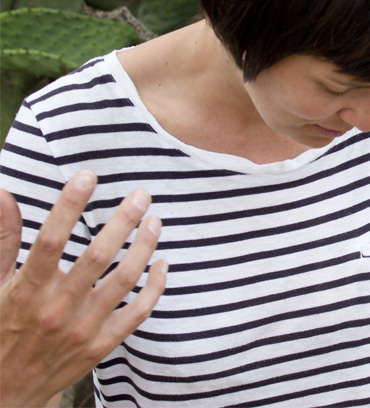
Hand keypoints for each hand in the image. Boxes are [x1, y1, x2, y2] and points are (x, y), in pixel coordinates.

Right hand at [0, 170, 166, 407]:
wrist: (6, 392)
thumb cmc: (0, 328)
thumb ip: (3, 240)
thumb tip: (4, 195)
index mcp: (27, 291)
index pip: (50, 240)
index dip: (70, 205)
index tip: (88, 176)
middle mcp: (56, 310)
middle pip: (97, 257)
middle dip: (122, 221)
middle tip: (140, 195)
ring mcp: (83, 330)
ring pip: (124, 280)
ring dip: (144, 247)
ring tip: (154, 221)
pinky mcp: (102, 345)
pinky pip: (138, 312)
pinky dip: (155, 286)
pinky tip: (161, 262)